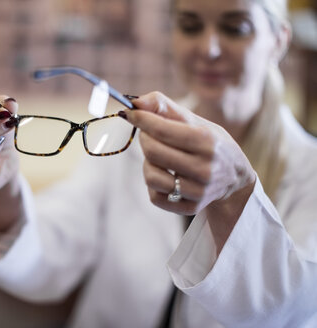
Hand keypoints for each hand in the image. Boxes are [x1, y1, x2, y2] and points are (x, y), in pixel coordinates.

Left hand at [125, 92, 255, 249]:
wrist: (234, 178)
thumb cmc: (208, 143)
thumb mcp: (194, 120)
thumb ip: (163, 106)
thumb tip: (134, 102)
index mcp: (207, 141)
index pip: (161, 130)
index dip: (141, 120)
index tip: (130, 114)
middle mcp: (205, 169)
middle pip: (153, 152)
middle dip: (144, 139)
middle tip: (148, 134)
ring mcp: (198, 191)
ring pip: (151, 177)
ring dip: (148, 163)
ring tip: (158, 157)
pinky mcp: (190, 207)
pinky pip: (155, 196)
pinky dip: (154, 184)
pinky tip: (165, 174)